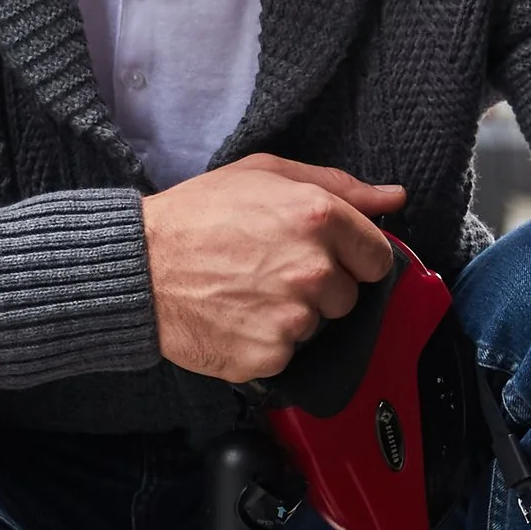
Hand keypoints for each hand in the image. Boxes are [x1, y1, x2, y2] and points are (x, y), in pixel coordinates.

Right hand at [143, 155, 403, 382]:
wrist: (138, 266)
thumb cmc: (196, 215)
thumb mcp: (264, 174)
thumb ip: (338, 185)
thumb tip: (393, 197)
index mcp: (319, 217)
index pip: (377, 257)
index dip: (351, 257)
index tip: (323, 255)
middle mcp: (313, 270)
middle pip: (349, 296)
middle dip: (320, 287)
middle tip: (270, 270)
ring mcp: (292, 318)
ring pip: (318, 327)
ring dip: (292, 315)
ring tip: (247, 291)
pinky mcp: (269, 355)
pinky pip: (287, 354)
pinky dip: (265, 342)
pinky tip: (236, 317)